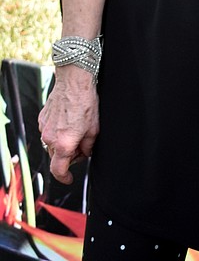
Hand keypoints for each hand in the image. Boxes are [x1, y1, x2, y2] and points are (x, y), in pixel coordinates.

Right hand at [37, 65, 99, 183]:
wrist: (74, 83)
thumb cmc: (85, 102)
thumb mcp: (94, 129)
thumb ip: (88, 147)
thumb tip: (85, 153)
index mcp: (63, 144)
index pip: (58, 170)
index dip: (65, 177)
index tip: (70, 178)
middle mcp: (50, 138)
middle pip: (57, 157)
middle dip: (69, 156)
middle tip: (81, 146)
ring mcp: (44, 128)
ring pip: (52, 145)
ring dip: (63, 143)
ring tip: (76, 130)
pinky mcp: (42, 119)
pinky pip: (48, 132)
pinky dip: (58, 132)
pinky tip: (69, 122)